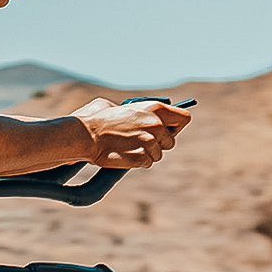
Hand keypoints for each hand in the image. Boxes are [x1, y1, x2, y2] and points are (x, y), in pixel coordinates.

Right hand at [72, 97, 192, 167]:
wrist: (87, 134)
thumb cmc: (103, 120)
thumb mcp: (129, 109)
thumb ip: (147, 114)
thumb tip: (160, 122)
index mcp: (156, 109)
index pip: (184, 118)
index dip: (176, 126)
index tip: (168, 130)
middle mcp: (157, 125)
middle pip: (171, 141)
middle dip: (159, 144)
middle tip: (142, 142)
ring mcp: (150, 142)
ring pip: (158, 154)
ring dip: (146, 153)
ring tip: (127, 146)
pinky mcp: (142, 157)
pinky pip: (147, 163)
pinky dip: (137, 161)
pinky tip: (124, 154)